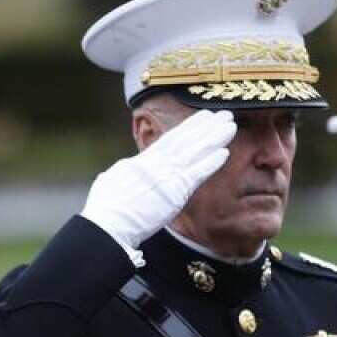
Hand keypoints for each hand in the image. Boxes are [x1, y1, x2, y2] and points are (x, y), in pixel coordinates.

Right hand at [80, 109, 235, 250]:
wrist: (108, 223)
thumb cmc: (106, 208)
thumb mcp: (113, 180)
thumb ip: (127, 171)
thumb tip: (130, 166)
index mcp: (142, 161)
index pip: (170, 140)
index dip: (189, 127)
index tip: (203, 118)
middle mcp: (156, 164)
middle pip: (186, 140)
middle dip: (206, 126)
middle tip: (223, 114)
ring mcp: (166, 176)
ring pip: (194, 152)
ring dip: (214, 138)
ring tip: (230, 125)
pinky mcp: (174, 192)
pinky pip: (196, 174)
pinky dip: (210, 163)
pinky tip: (224, 153)